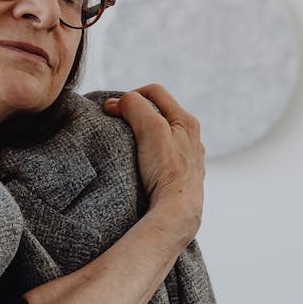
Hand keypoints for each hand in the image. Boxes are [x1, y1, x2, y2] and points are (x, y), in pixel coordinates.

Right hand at [102, 84, 203, 243]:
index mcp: (186, 121)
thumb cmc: (167, 171)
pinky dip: (148, 153)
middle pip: (158, 112)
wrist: (177, 212)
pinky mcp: (181, 175)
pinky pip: (162, 156)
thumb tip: (119, 102)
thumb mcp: (150, 128)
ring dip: (142, 134)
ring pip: (160, 135)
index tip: (112, 109)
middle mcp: (191, 137)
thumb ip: (135, 106)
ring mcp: (187, 157)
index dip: (129, 95)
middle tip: (116, 124)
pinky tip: (139, 164)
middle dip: (135, 113)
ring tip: (125, 144)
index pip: (154, 92)